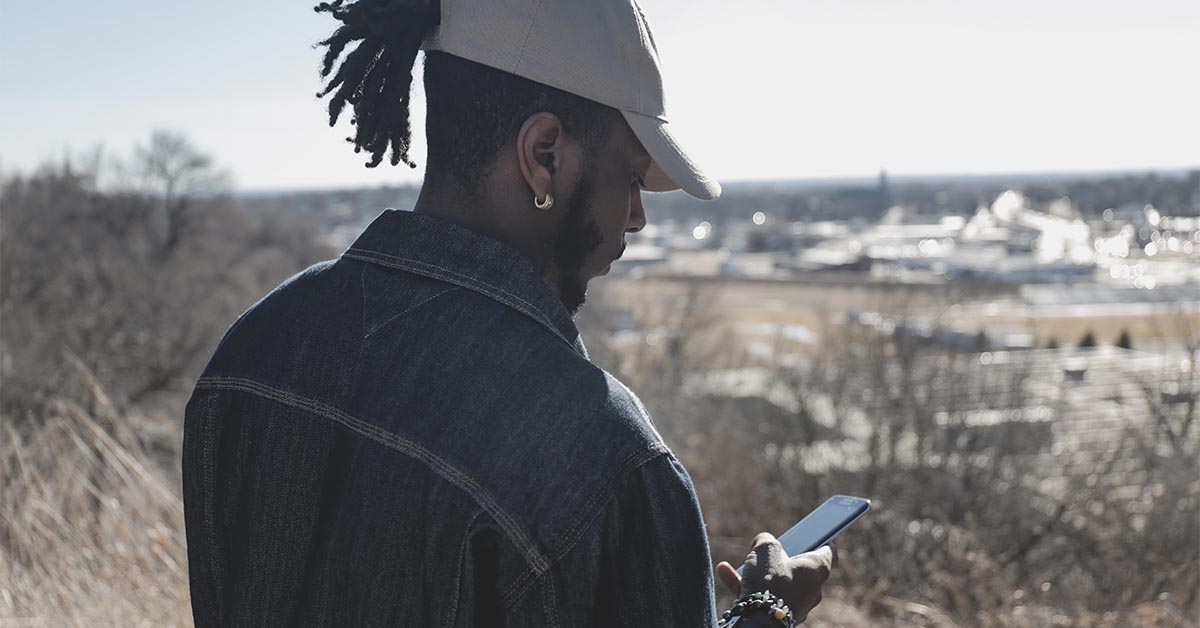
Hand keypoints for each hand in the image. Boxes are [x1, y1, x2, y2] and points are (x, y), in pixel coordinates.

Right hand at [716, 532, 835, 622]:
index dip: (820, 542)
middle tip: (768, 550)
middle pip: (799, 569)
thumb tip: (763, 543)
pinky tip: (724, 571)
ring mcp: (796, 605)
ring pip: (777, 583)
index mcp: (817, 570)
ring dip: (759, 572)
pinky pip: (763, 596)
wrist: (759, 620)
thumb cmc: (769, 582)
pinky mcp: (779, 616)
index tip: (813, 536)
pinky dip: (746, 585)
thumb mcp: (765, 548)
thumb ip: (765, 540)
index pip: (827, 553)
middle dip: (782, 559)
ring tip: (741, 563)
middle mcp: (811, 590)